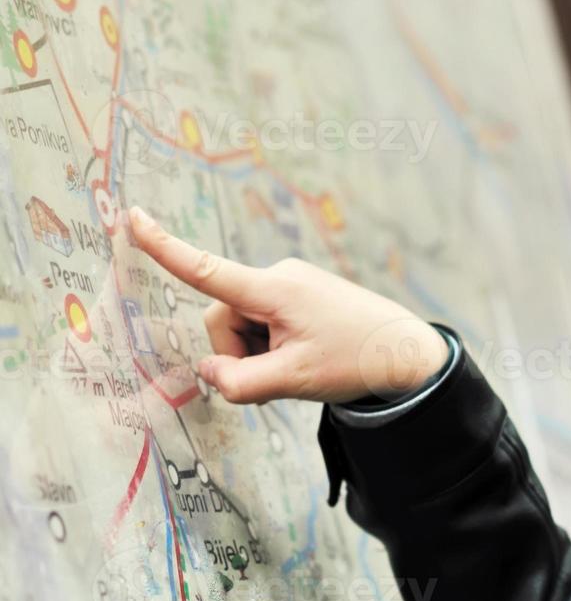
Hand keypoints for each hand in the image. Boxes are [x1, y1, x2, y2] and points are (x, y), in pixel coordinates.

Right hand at [127, 206, 448, 404]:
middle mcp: (279, 277)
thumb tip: (208, 372)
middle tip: (279, 377)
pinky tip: (306, 357)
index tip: (132, 217)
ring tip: (301, 365)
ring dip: (257, 353)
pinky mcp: (300, 296)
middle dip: (238, 354)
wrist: (408, 355)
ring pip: (242, 327)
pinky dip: (273, 348)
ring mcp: (290, 285)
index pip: (208, 271)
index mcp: (275, 290)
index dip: (164, 247)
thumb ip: (240, 382)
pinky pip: (264, 324)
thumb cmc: (355, 362)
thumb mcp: (294, 381)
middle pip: (222, 320)